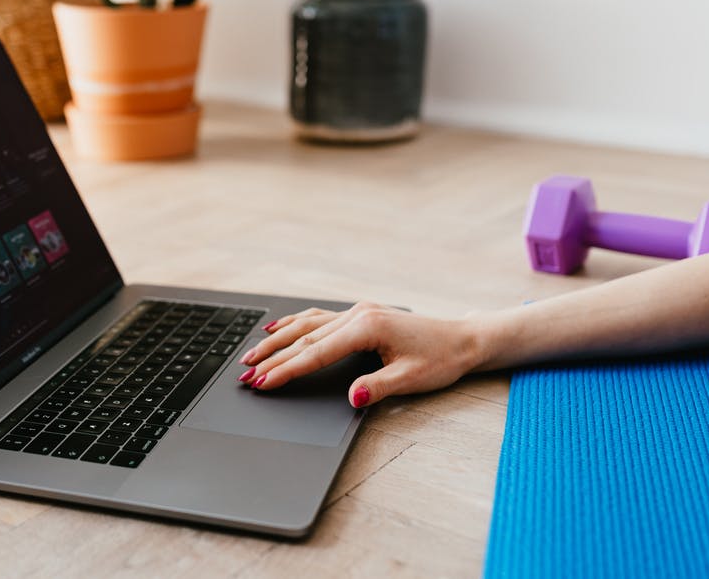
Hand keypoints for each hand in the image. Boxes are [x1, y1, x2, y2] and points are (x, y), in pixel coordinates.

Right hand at [237, 302, 483, 407]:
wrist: (463, 339)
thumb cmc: (441, 359)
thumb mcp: (412, 380)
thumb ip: (378, 387)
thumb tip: (351, 397)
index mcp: (368, 327)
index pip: (316, 354)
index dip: (287, 370)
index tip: (263, 383)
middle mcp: (358, 315)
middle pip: (304, 338)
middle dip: (272, 357)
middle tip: (245, 375)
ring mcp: (358, 312)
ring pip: (307, 325)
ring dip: (277, 340)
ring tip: (250, 355)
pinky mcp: (361, 315)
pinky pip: (319, 318)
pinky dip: (295, 324)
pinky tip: (277, 328)